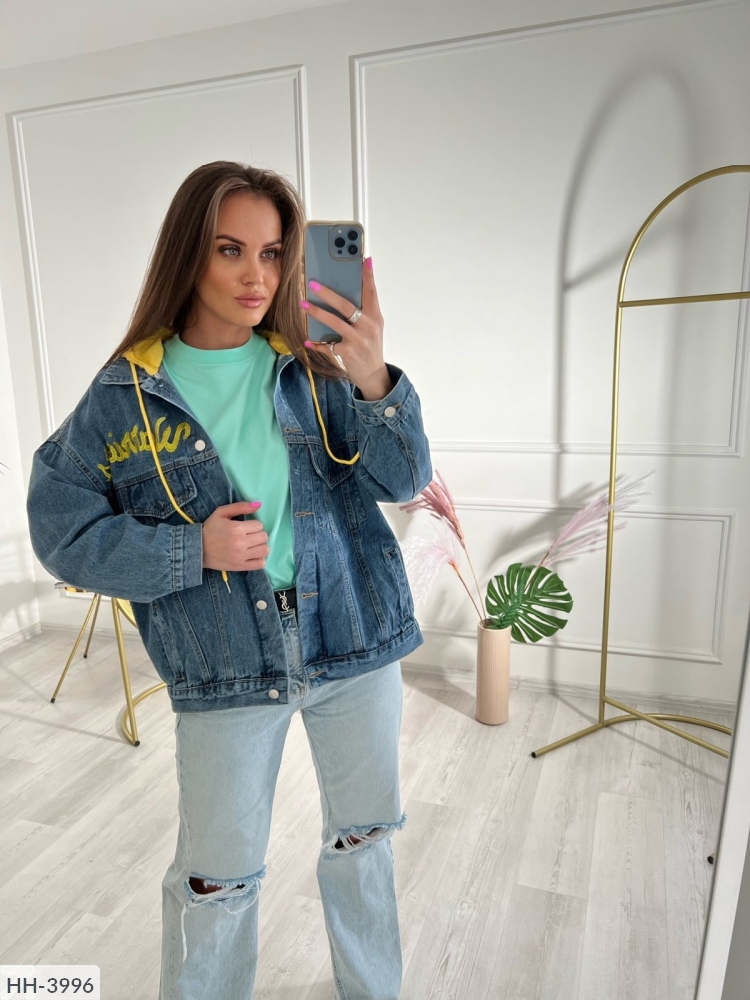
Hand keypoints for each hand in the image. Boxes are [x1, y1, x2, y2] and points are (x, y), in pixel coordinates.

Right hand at [202, 501, 269, 571]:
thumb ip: (240, 507)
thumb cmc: (210, 529)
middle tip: (249, 536)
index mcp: (236, 528)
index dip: (253, 525)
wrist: (197, 549)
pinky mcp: (241, 566)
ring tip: (252, 546)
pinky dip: (259, 559)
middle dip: (258, 535)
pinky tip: (252, 555)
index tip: (246, 527)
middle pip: (263, 537)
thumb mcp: (221, 513)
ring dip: (260, 546)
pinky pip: (260, 563)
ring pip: (265, 550)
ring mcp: (241, 556)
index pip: (259, 525)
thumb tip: (259, 504)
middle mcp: (240, 543)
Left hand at [301, 257, 391, 398]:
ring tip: (303, 304)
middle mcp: (368, 326)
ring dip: (316, 312)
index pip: (372, 292)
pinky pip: (327, 345)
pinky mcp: (347, 353)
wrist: (374, 375)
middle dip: (328, 293)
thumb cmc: (370, 346)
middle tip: (312, 283)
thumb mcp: (372, 327)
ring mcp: (358, 340)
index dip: (368, 276)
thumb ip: (362, 312)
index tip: (365, 259)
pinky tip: (307, 341)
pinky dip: (316, 343)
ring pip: (334, 322)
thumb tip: (342, 294)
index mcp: (375, 317)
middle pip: (346, 305)